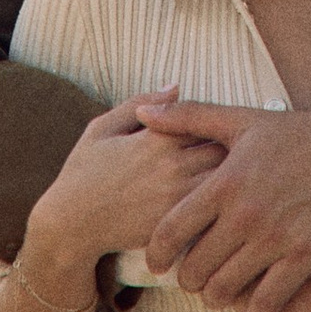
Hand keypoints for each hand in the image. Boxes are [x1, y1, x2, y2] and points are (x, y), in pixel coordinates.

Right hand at [24, 95, 220, 280]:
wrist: (71, 225)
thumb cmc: (83, 173)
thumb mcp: (101, 128)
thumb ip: (139, 104)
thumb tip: (176, 86)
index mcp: (156, 137)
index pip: (206, 119)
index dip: (219, 121)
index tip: (222, 126)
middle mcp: (171, 166)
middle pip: (225, 149)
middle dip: (236, 148)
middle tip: (239, 150)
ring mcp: (176, 197)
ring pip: (225, 181)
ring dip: (235, 176)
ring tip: (236, 175)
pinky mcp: (177, 225)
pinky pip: (213, 212)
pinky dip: (222, 204)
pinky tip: (221, 202)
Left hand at [132, 99, 310, 311]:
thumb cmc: (298, 132)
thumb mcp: (241, 119)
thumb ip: (188, 117)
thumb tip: (144, 110)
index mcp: (225, 182)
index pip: (171, 230)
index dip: (156, 254)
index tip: (156, 264)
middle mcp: (245, 214)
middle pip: (195, 268)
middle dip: (188, 280)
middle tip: (192, 281)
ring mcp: (276, 238)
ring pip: (225, 290)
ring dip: (216, 299)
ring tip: (217, 296)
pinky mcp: (306, 257)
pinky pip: (268, 302)